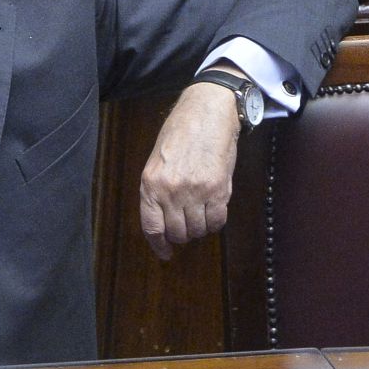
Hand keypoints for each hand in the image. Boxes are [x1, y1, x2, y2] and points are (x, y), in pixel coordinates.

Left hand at [139, 71, 241, 259]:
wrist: (207, 114)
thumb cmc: (179, 135)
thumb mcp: (156, 163)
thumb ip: (157, 191)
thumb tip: (162, 221)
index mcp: (150, 184)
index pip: (151, 226)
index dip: (158, 245)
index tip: (165, 254)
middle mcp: (170, 191)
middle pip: (177, 233)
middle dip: (182, 235)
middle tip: (187, 226)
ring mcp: (195, 191)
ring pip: (198, 230)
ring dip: (200, 228)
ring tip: (200, 213)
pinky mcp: (218, 190)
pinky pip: (217, 221)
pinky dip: (216, 222)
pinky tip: (214, 211)